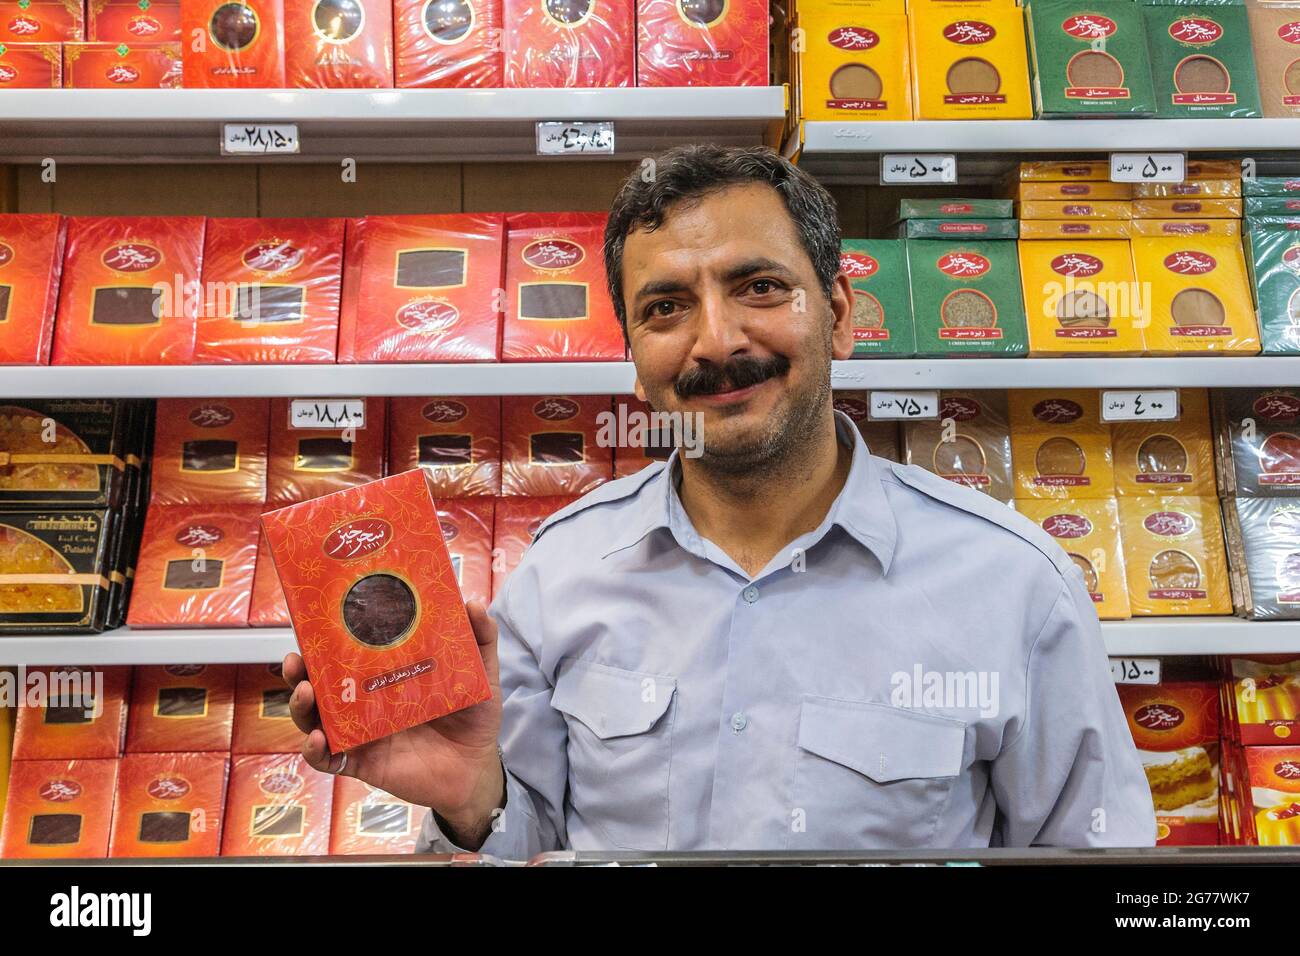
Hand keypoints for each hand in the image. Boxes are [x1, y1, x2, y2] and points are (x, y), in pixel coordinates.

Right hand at [283, 600, 504, 848]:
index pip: (346, 653)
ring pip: (315, 719)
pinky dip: (317, 751)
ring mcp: (360, 732)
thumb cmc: (472, 716)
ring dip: (301, 706)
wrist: (476, 766)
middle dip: (301, 671)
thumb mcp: (479, 673)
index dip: (324, 640)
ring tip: (306, 692)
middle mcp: (365, 701)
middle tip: (297, 658)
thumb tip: (474, 604)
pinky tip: (320, 738)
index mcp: (385, 675)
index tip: (313, 622)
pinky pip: (329, 759)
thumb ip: (480, 640)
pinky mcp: (361, 761)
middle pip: (319, 684)